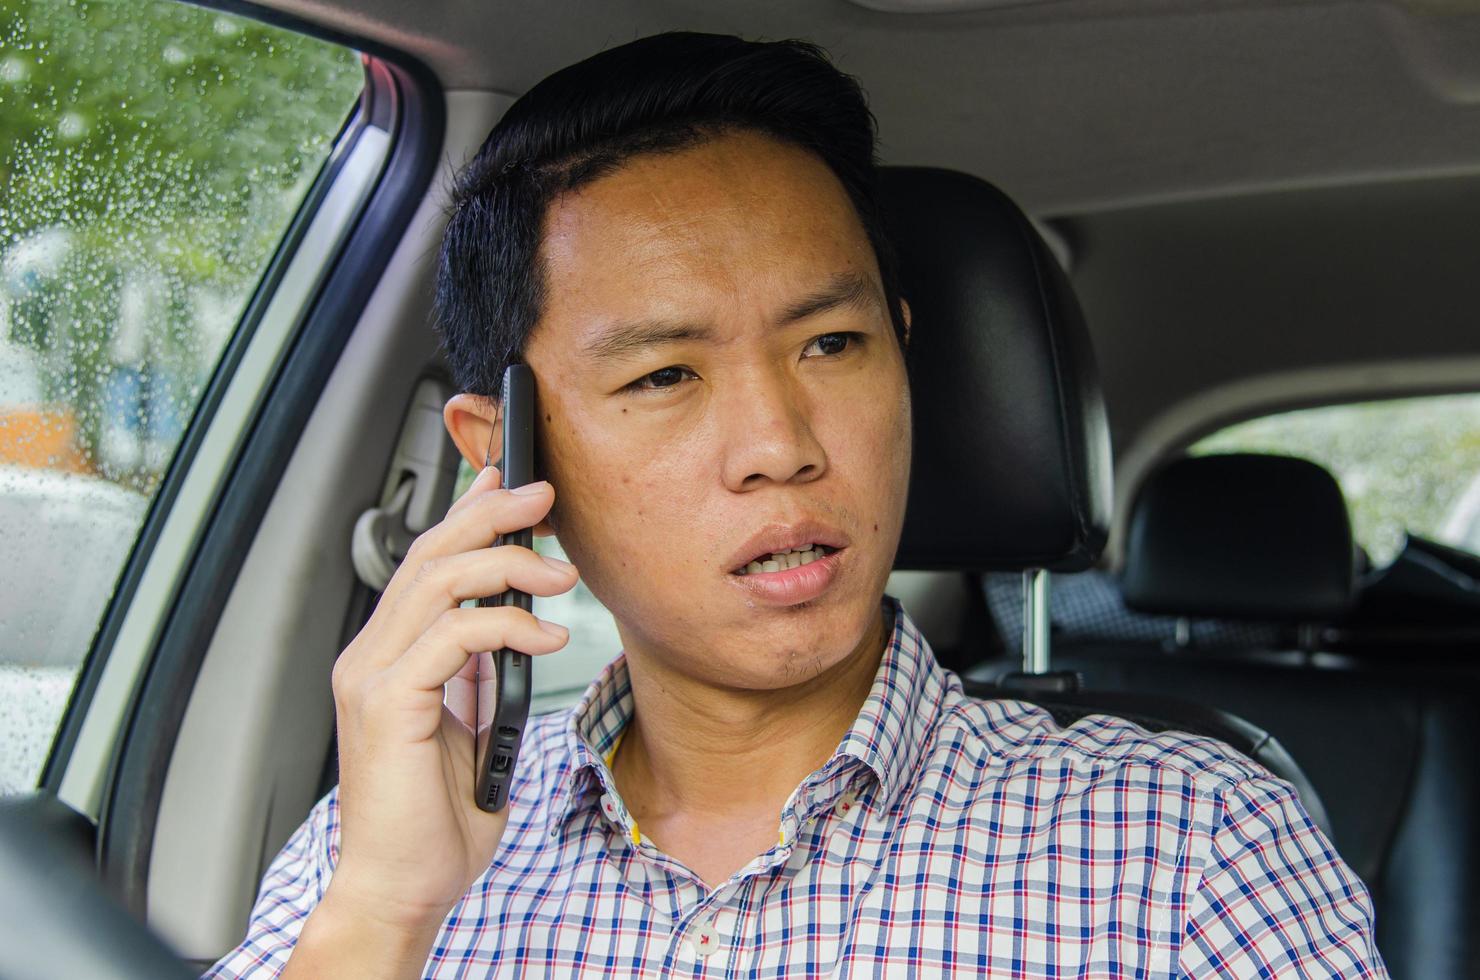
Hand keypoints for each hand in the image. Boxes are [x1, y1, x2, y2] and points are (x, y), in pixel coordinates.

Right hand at [315, 468, 577, 939]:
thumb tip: (514, 623)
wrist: (401, 886)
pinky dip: (508, 626)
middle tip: (544, 496)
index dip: (468, 514)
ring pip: (439, 581)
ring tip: (562, 574)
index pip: (426, 562)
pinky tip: (549, 637)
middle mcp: (370, 656)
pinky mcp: (388, 703)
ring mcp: (372, 676)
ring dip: (510, 564)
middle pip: (430, 554)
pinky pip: (454, 636)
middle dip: (490, 513)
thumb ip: (477, 671)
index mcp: (387, 656)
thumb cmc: (433, 818)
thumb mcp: (469, 723)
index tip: (512, 484)